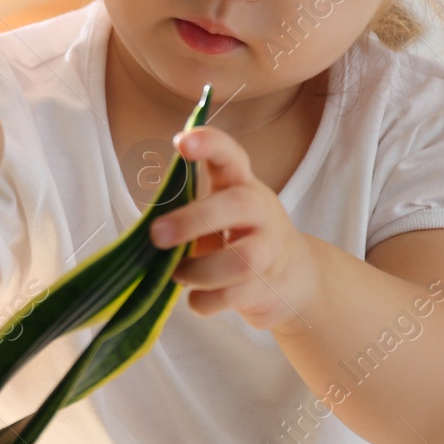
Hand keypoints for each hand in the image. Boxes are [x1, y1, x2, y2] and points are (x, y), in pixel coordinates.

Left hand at [148, 125, 319, 331]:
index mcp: (241, 183)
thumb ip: (188, 211)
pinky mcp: (268, 286)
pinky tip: (198, 298)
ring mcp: (270, 249)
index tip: (182, 142)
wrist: (295, 276)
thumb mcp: (220, 212)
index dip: (208, 144)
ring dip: (198, 272)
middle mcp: (260, 210)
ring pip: (240, 260)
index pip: (230, 154)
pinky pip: (231, 297)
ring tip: (178, 274)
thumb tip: (148, 233)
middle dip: (192, 220)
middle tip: (156, 234)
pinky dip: (205, 301)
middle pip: (235, 205)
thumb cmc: (240, 235)